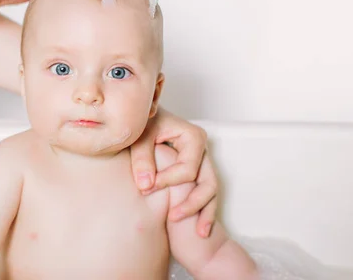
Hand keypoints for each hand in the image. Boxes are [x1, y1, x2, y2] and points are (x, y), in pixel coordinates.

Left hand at [129, 107, 217, 237]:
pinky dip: (204, 209)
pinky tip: (201, 229)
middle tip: (173, 218)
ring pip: (211, 190)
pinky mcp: (198, 170)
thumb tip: (146, 186)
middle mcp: (203, 150)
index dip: (168, 182)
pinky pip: (206, 192)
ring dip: (205, 211)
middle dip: (193, 203)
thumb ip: (142, 159)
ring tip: (200, 233)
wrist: (145, 119)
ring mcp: (203, 161)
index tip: (146, 188)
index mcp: (193, 137)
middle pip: (207, 182)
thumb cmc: (143, 125)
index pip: (187, 169)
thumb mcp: (140, 137)